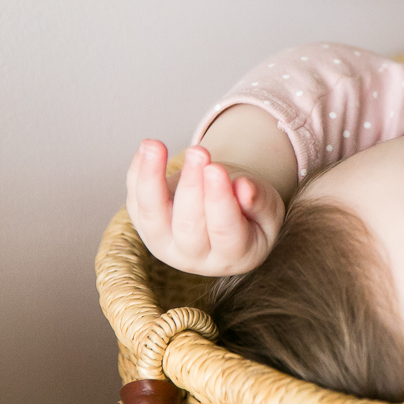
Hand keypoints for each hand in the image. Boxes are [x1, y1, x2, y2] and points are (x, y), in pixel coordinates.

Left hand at [125, 140, 285, 275]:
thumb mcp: (268, 212)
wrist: (226, 218)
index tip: (216, 169)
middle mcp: (193, 257)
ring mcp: (164, 244)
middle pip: (187, 225)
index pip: (223, 231)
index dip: (219, 200)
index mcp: (232, 256)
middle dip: (191, 186)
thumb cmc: (251, 215)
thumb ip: (260, 202)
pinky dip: (136, 173)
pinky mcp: (145, 226)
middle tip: (199, 151)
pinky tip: (146, 148)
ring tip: (154, 146)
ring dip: (150, 179)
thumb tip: (243, 187)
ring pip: (151, 216)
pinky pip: (135, 200)